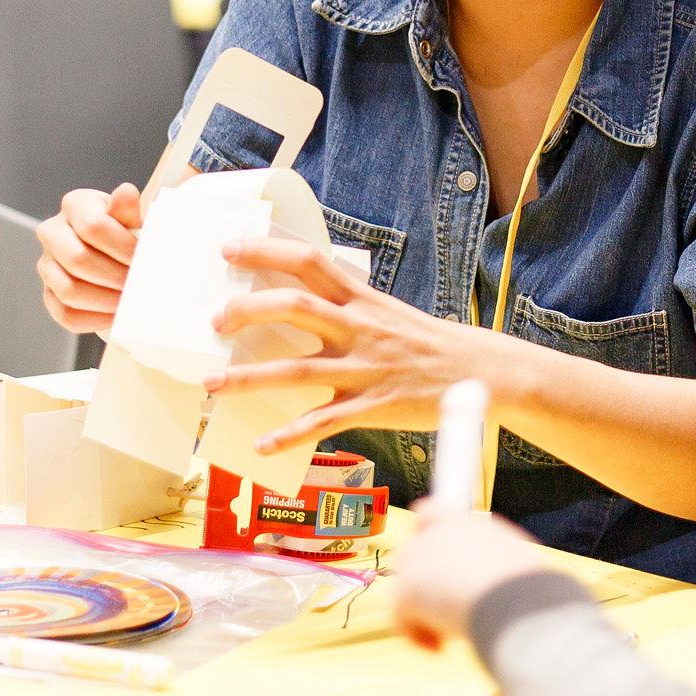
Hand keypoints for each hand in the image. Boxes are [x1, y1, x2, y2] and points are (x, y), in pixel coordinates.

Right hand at [36, 184, 143, 333]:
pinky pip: (66, 314)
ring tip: (130, 300)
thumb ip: (128, 209)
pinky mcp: (48, 293)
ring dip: (105, 300)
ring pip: (69, 290)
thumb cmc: (126, 233)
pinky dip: (95, 319)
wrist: (118, 255)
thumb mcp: (131, 217)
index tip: (143, 259)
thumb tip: (125, 193)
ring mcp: (47, 264)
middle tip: (138, 284)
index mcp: (75, 205)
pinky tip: (116, 314)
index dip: (122, 247)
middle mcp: (53, 232)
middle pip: (78, 259)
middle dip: (114, 276)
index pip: (93, 226)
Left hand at [205, 237, 491, 453]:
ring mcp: (365, 369)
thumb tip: (297, 299)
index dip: (265, 251)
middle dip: (248, 311)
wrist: (484, 372)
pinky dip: (289, 436)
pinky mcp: (374, 407)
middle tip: (215, 322)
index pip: (309, 261)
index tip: (228, 250)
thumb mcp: (386, 311)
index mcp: (362, 299)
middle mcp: (360, 328)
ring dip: (248, 378)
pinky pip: (324, 423)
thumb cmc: (429, 343)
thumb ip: (345, 306)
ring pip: (297, 370)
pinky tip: (260, 445)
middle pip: (295, 307)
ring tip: (211, 385)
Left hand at [392, 506, 549, 650]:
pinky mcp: (405, 591)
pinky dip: (419, 637)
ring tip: (451, 633)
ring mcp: (417, 560)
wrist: (513, 598)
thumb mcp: (513, 561)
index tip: (432, 562)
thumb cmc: (527, 585)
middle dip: (425, 585)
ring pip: (405, 589)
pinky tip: (440, 649)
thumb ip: (489, 561)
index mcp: (463, 521)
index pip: (428, 513)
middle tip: (450, 610)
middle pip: (411, 556)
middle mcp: (434, 534)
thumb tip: (489, 581)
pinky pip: (402, 618)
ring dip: (424, 612)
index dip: (424, 534)